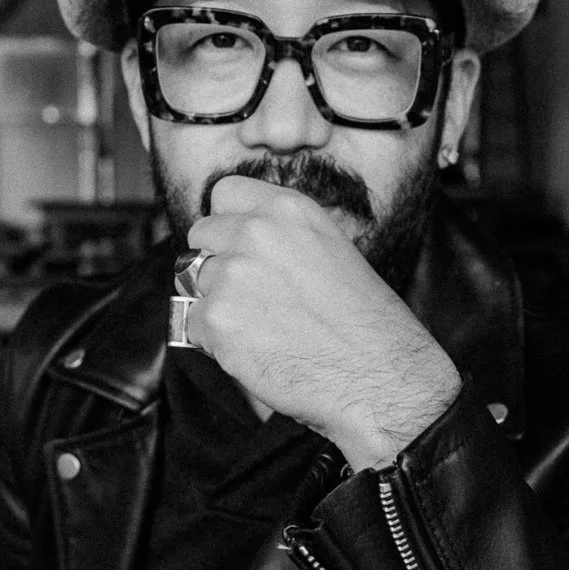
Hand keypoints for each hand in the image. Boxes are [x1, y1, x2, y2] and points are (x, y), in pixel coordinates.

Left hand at [184, 177, 460, 466]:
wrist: (376, 375)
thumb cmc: (363, 322)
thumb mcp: (330, 249)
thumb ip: (281, 236)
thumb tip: (238, 241)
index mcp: (287, 210)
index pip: (224, 194)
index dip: (227, 222)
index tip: (238, 246)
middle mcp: (255, 233)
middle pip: (200, 236)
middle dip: (215, 263)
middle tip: (251, 296)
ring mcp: (231, 276)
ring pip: (193, 283)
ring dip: (216, 304)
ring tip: (262, 328)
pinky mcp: (216, 320)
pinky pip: (192, 325)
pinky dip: (214, 342)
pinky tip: (256, 350)